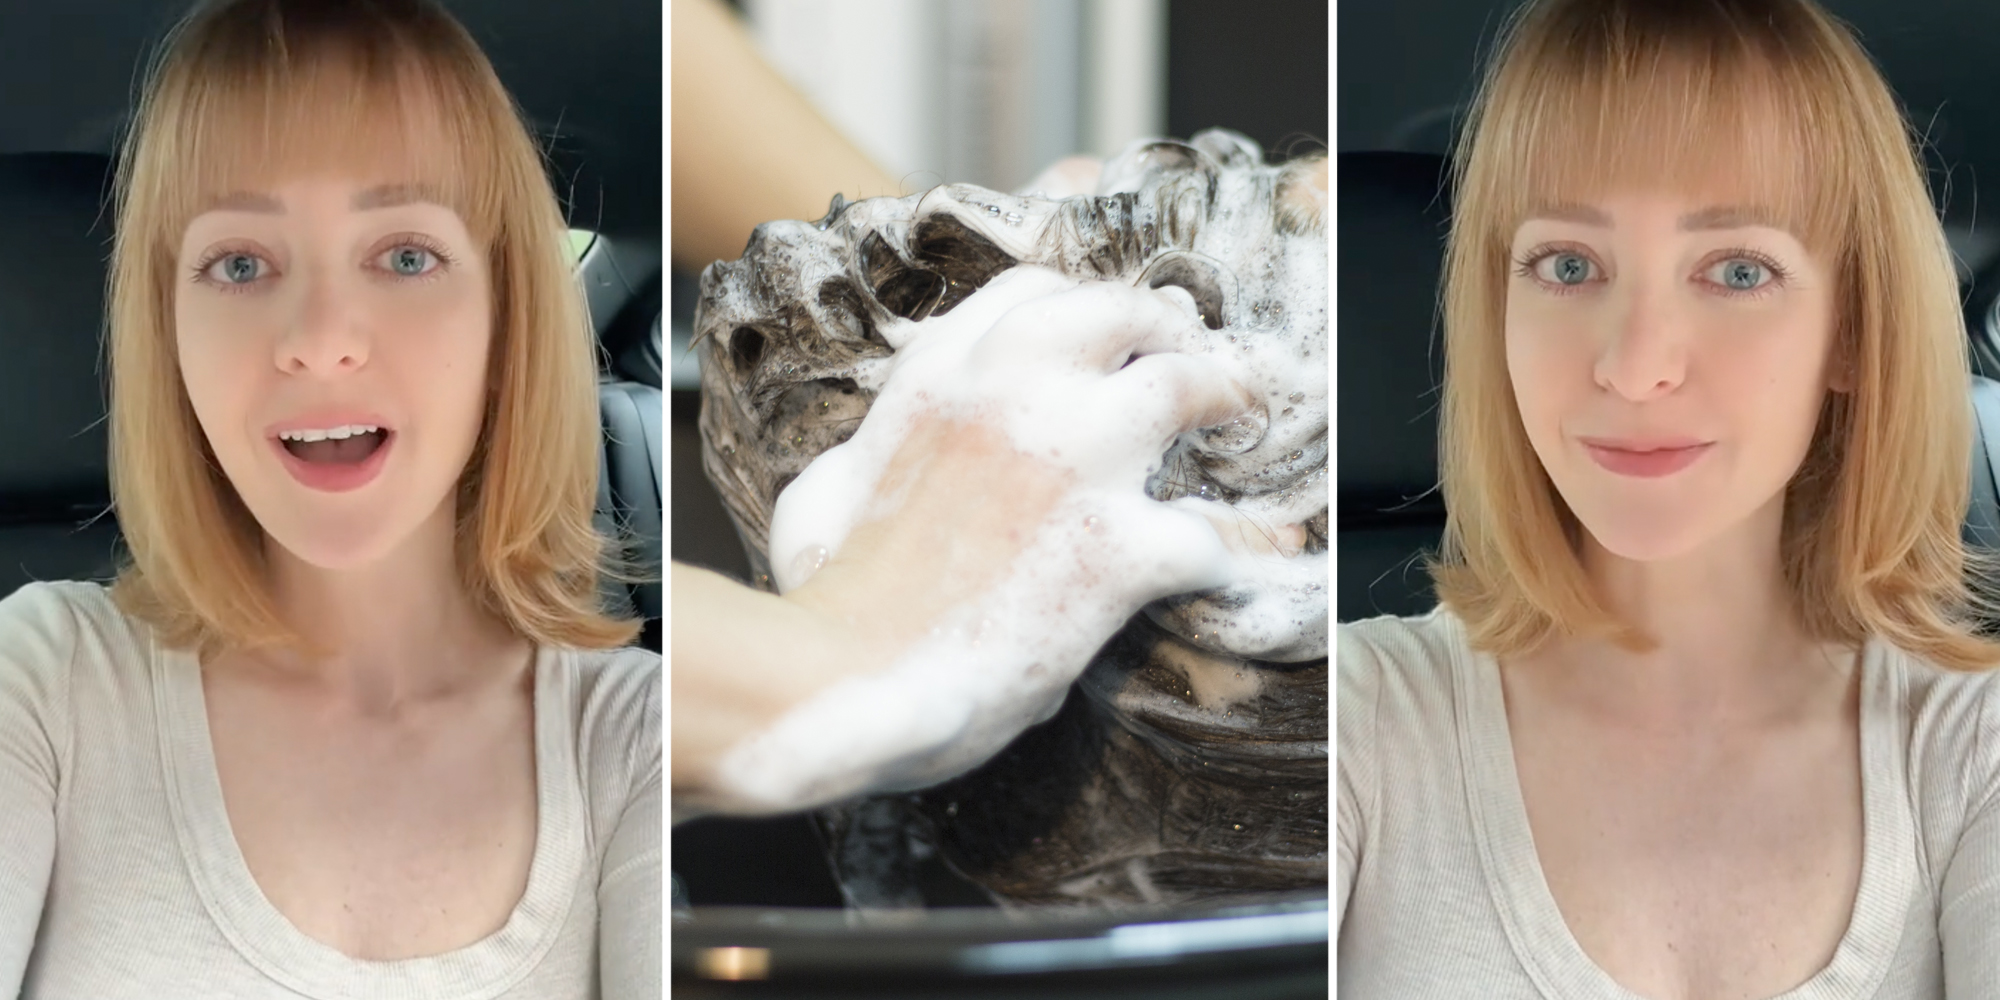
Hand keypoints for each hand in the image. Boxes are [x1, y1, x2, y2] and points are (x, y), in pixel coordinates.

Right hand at [709, 266, 1261, 810]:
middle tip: (1191, 365)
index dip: (1084, 315)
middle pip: (1124, 312)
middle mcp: (1013, 390)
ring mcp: (1075, 459)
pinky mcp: (1120, 544)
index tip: (1106, 343)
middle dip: (1166, 334)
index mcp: (941, 371)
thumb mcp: (823, 489)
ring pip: (1186, 386)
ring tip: (1231, 424)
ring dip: (1217, 404)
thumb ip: (864, 452)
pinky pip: (1207, 533)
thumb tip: (864, 463)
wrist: (846, 675)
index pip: (1034, 292)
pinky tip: (1209, 570)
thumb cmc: (826, 597)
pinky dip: (1220, 554)